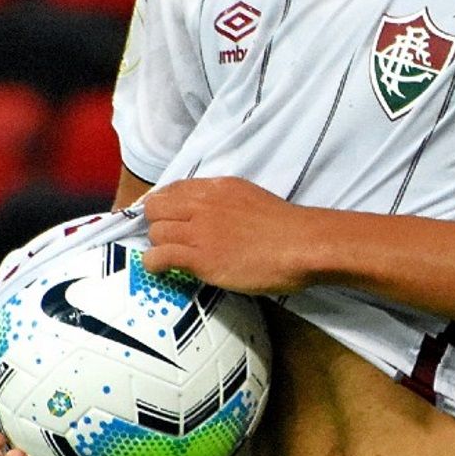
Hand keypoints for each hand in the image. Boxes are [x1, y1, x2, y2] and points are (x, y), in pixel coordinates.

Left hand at [142, 176, 319, 294]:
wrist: (300, 244)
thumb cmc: (284, 227)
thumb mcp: (249, 198)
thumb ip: (224, 202)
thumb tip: (208, 214)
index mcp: (217, 187)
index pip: (172, 188)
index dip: (163, 205)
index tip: (165, 218)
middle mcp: (203, 204)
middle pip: (156, 207)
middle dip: (157, 223)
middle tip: (167, 238)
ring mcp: (200, 230)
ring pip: (155, 231)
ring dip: (157, 244)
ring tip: (169, 255)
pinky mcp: (200, 257)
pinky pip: (159, 255)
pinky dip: (154, 263)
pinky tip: (161, 269)